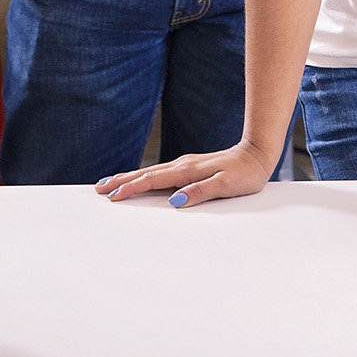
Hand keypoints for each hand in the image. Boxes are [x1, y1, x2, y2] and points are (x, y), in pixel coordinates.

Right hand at [96, 139, 278, 208]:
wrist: (258, 155)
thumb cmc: (245, 173)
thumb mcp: (226, 185)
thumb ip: (201, 191)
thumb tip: (176, 201)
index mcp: (187, 170)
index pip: (152, 181)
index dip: (131, 188)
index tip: (112, 196)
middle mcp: (182, 165)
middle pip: (145, 173)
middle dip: (121, 181)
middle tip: (99, 188)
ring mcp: (185, 164)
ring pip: (150, 172)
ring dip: (129, 177)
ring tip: (110, 183)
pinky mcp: (189, 166)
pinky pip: (160, 173)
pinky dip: (144, 176)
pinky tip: (140, 179)